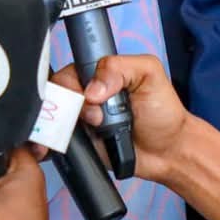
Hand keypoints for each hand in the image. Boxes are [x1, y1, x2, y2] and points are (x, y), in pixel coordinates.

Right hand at [63, 54, 189, 186]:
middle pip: (56, 91)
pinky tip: (71, 141)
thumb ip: (120, 67)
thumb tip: (92, 88)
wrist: (167, 152)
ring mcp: (78, 118)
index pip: (70, 68)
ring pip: (52, 115)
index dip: (74, 80)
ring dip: (67, 123)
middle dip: (74, 104)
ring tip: (94, 129)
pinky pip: (55, 137)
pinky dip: (55, 140)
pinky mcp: (77, 141)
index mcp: (98, 73)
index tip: (90, 94)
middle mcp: (84, 93)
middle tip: (98, 116)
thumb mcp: (149, 75)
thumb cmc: (162, 111)